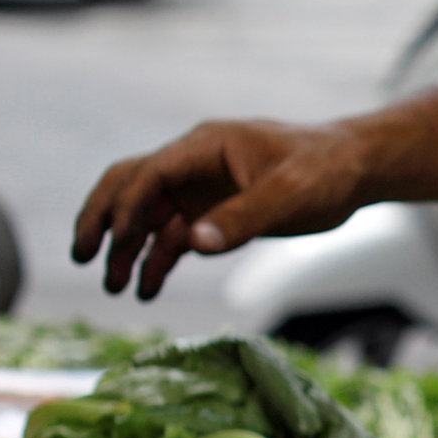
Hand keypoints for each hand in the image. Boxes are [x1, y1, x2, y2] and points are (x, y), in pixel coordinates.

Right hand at [72, 118, 371, 297]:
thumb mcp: (291, 194)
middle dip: (103, 220)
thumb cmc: (326, 170)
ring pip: (147, 217)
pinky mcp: (214, 213)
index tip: (117, 242)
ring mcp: (201, 190)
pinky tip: (146, 290)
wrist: (354, 170)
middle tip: (83, 256)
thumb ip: (244, 218)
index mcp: (206, 147)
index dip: (128, 206)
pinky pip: (173, 237)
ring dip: (126, 249)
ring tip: (113, 287)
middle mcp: (194, 165)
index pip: (150, 173)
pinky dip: (157, 260)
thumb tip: (195, 243)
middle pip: (131, 187)